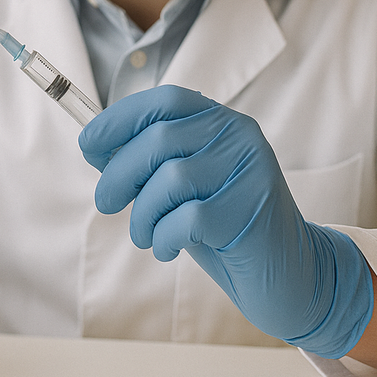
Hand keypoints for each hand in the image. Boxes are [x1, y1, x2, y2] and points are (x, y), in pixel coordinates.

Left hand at [79, 85, 373, 358]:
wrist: (289, 275)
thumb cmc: (224, 228)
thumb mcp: (183, 189)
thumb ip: (147, 164)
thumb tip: (93, 143)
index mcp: (221, 122)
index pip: (165, 100)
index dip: (120, 118)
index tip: (88, 143)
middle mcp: (240, 136)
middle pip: (159, 139)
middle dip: (119, 174)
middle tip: (105, 203)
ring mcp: (250, 171)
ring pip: (170, 180)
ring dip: (142, 215)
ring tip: (145, 235)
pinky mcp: (252, 210)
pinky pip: (186, 218)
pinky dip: (164, 237)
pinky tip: (168, 248)